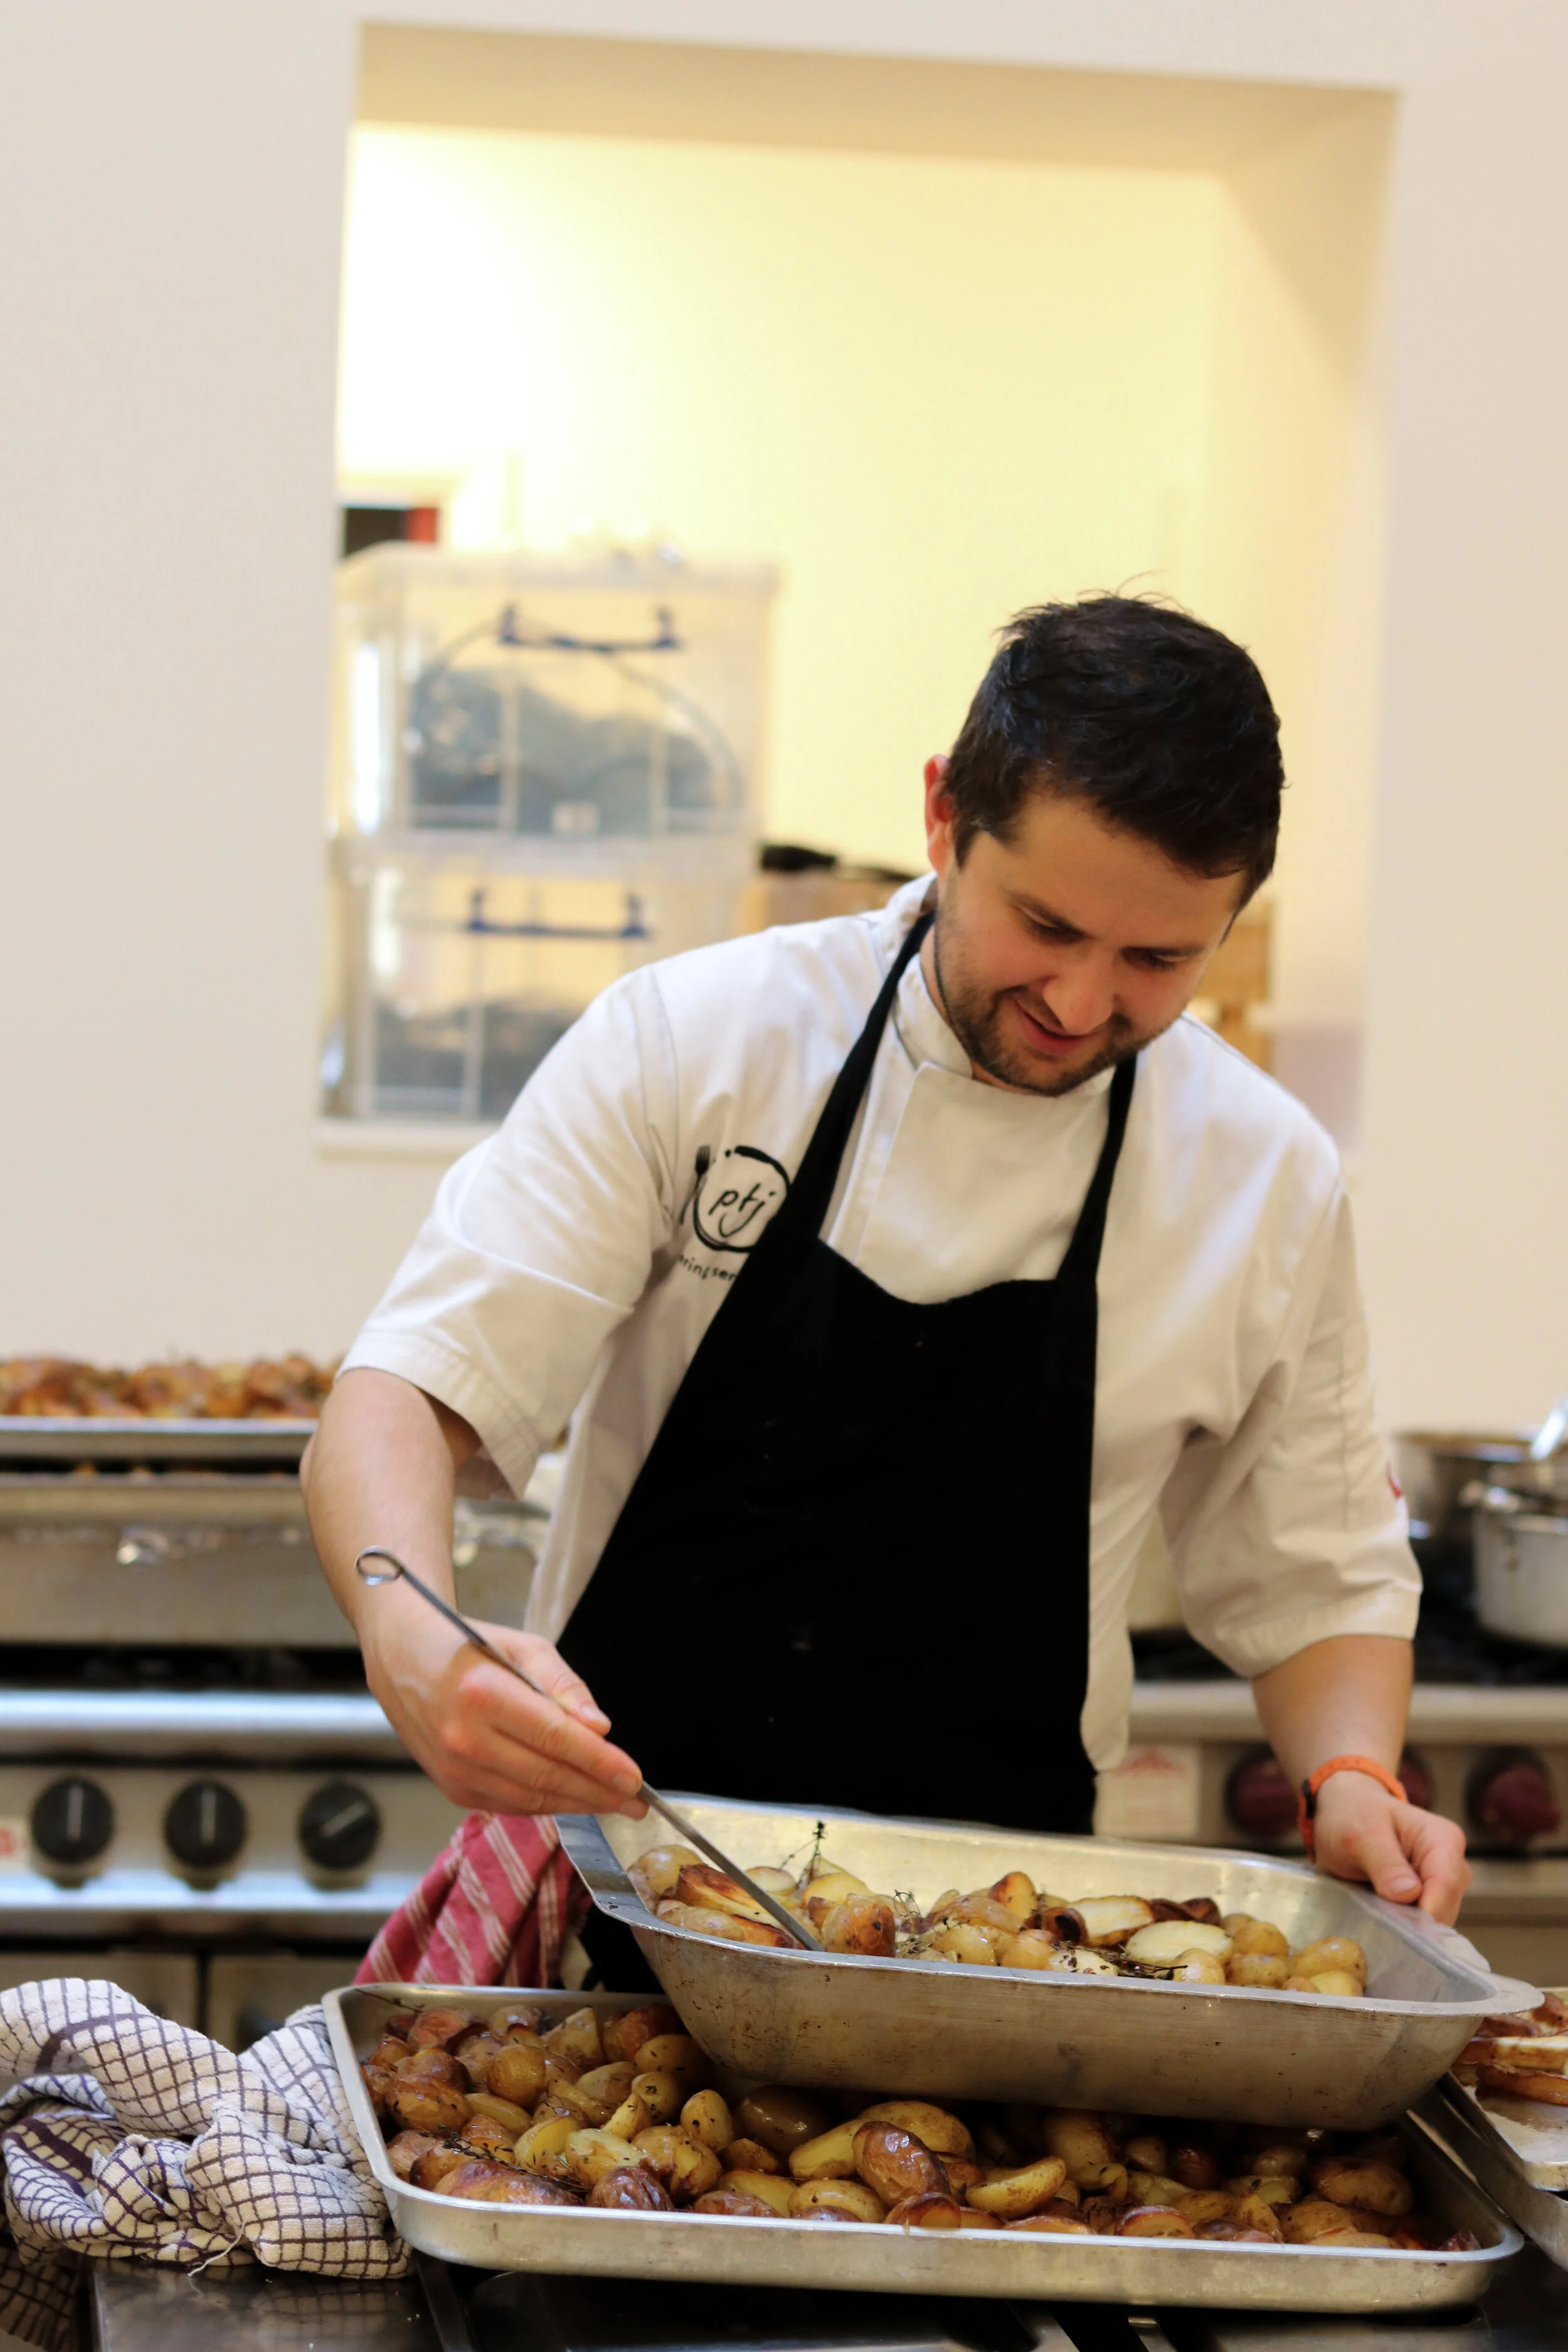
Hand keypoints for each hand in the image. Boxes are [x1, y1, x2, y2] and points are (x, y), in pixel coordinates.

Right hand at [362, 1584, 647, 1820]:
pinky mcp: (451, 1788)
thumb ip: (564, 1686)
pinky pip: (509, 1804)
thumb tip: (599, 1728)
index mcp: (483, 1694)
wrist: (402, 1660)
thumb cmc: (467, 1646)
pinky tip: (572, 1798)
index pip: (555, 1738)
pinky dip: (545, 1804)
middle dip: (598, 1791)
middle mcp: (463, 1738)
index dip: (599, 1762)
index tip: (634, 1778)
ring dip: (577, 1804)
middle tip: (635, 1801)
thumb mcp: (522, 1645)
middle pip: (546, 1776)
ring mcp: (454, 1769)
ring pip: (530, 1798)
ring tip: (613, 1802)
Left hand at [1310, 1771, 1470, 1923]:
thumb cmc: (1354, 1815)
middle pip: (1444, 1908)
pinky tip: (1379, 1919)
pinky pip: (1423, 1926)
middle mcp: (1452, 1866)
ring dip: (1405, 1928)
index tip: (1397, 1928)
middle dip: (1413, 1923)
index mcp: (1443, 1839)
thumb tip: (1408, 1894)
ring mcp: (1442, 1887)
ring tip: (1373, 1915)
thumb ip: (1385, 1862)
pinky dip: (1402, 1929)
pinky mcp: (1428, 1903)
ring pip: (1435, 1923)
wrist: (1345, 1813)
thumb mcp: (1360, 1833)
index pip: (1446, 1884)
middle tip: (1376, 1921)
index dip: (1425, 1912)